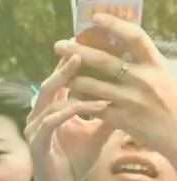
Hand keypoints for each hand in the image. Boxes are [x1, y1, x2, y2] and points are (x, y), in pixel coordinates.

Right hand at [26, 55, 117, 180]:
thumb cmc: (73, 164)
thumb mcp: (96, 134)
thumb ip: (106, 116)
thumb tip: (127, 98)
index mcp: (51, 114)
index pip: (59, 85)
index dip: (69, 66)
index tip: (85, 48)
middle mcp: (38, 118)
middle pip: (49, 86)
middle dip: (64, 68)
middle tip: (80, 50)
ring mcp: (35, 130)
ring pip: (50, 100)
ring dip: (68, 84)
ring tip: (85, 71)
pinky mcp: (37, 143)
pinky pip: (52, 121)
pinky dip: (71, 111)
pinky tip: (91, 106)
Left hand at [58, 16, 176, 162]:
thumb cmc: (170, 104)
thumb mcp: (162, 77)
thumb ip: (142, 64)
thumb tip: (121, 47)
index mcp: (155, 64)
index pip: (135, 37)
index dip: (115, 25)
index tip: (95, 18)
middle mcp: (144, 78)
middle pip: (105, 60)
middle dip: (78, 51)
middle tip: (59, 45)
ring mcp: (131, 99)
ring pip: (93, 85)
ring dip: (72, 79)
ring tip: (58, 75)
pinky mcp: (122, 119)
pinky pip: (92, 108)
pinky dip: (79, 103)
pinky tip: (67, 99)